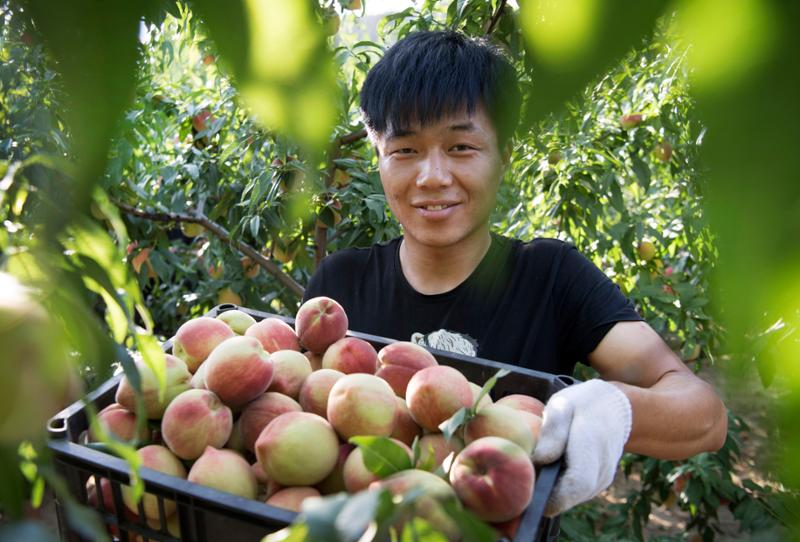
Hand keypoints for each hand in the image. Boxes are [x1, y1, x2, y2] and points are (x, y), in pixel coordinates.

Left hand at [532, 379, 631, 516]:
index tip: (529, 492)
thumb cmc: (581, 405)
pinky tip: (550, 470)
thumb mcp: (562, 406)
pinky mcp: (599, 484)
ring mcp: (603, 479)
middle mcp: (602, 468)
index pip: (577, 483)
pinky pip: (576, 493)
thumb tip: (540, 460)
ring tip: (536, 469)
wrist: (612, 409)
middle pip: (571, 496)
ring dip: (552, 490)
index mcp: (592, 445)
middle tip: (524, 480)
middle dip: (544, 493)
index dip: (553, 495)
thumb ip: (552, 431)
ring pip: (573, 497)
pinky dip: (560, 486)